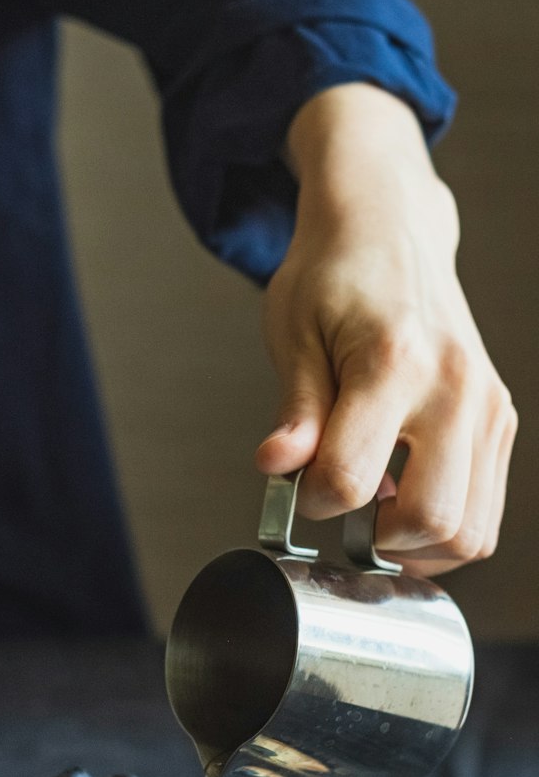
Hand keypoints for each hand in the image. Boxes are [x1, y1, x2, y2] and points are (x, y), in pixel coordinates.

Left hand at [256, 84, 516, 576]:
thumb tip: (278, 468)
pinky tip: (402, 499)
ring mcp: (486, 406)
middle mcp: (455, 387)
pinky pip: (485, 509)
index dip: (311, 501)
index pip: (351, 480)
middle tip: (342, 516)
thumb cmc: (334, 276)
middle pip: (432, 521)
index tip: (297, 485)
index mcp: (394, 363)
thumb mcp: (293, 333)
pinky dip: (445, 526)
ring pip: (472, 531)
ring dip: (417, 547)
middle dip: (375, 540)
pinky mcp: (499, 418)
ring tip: (375, 515)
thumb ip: (295, 410)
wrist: (390, 230)